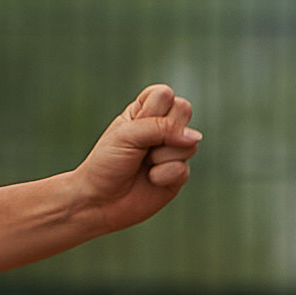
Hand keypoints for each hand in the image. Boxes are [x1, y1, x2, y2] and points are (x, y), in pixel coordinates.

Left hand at [70, 85, 200, 233]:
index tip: (133, 126)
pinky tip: (150, 180)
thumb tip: (196, 137)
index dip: (153, 110)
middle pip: (185, 109)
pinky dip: (162, 176)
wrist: (100, 200)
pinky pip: (183, 168)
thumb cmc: (107, 162)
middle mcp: (162, 127)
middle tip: (141, 146)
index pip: (165, 93)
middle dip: (163, 131)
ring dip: (161, 156)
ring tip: (143, 164)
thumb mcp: (128, 136)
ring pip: (189, 142)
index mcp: (145, 111)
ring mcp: (172, 150)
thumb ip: (162, 128)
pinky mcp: (178, 174)